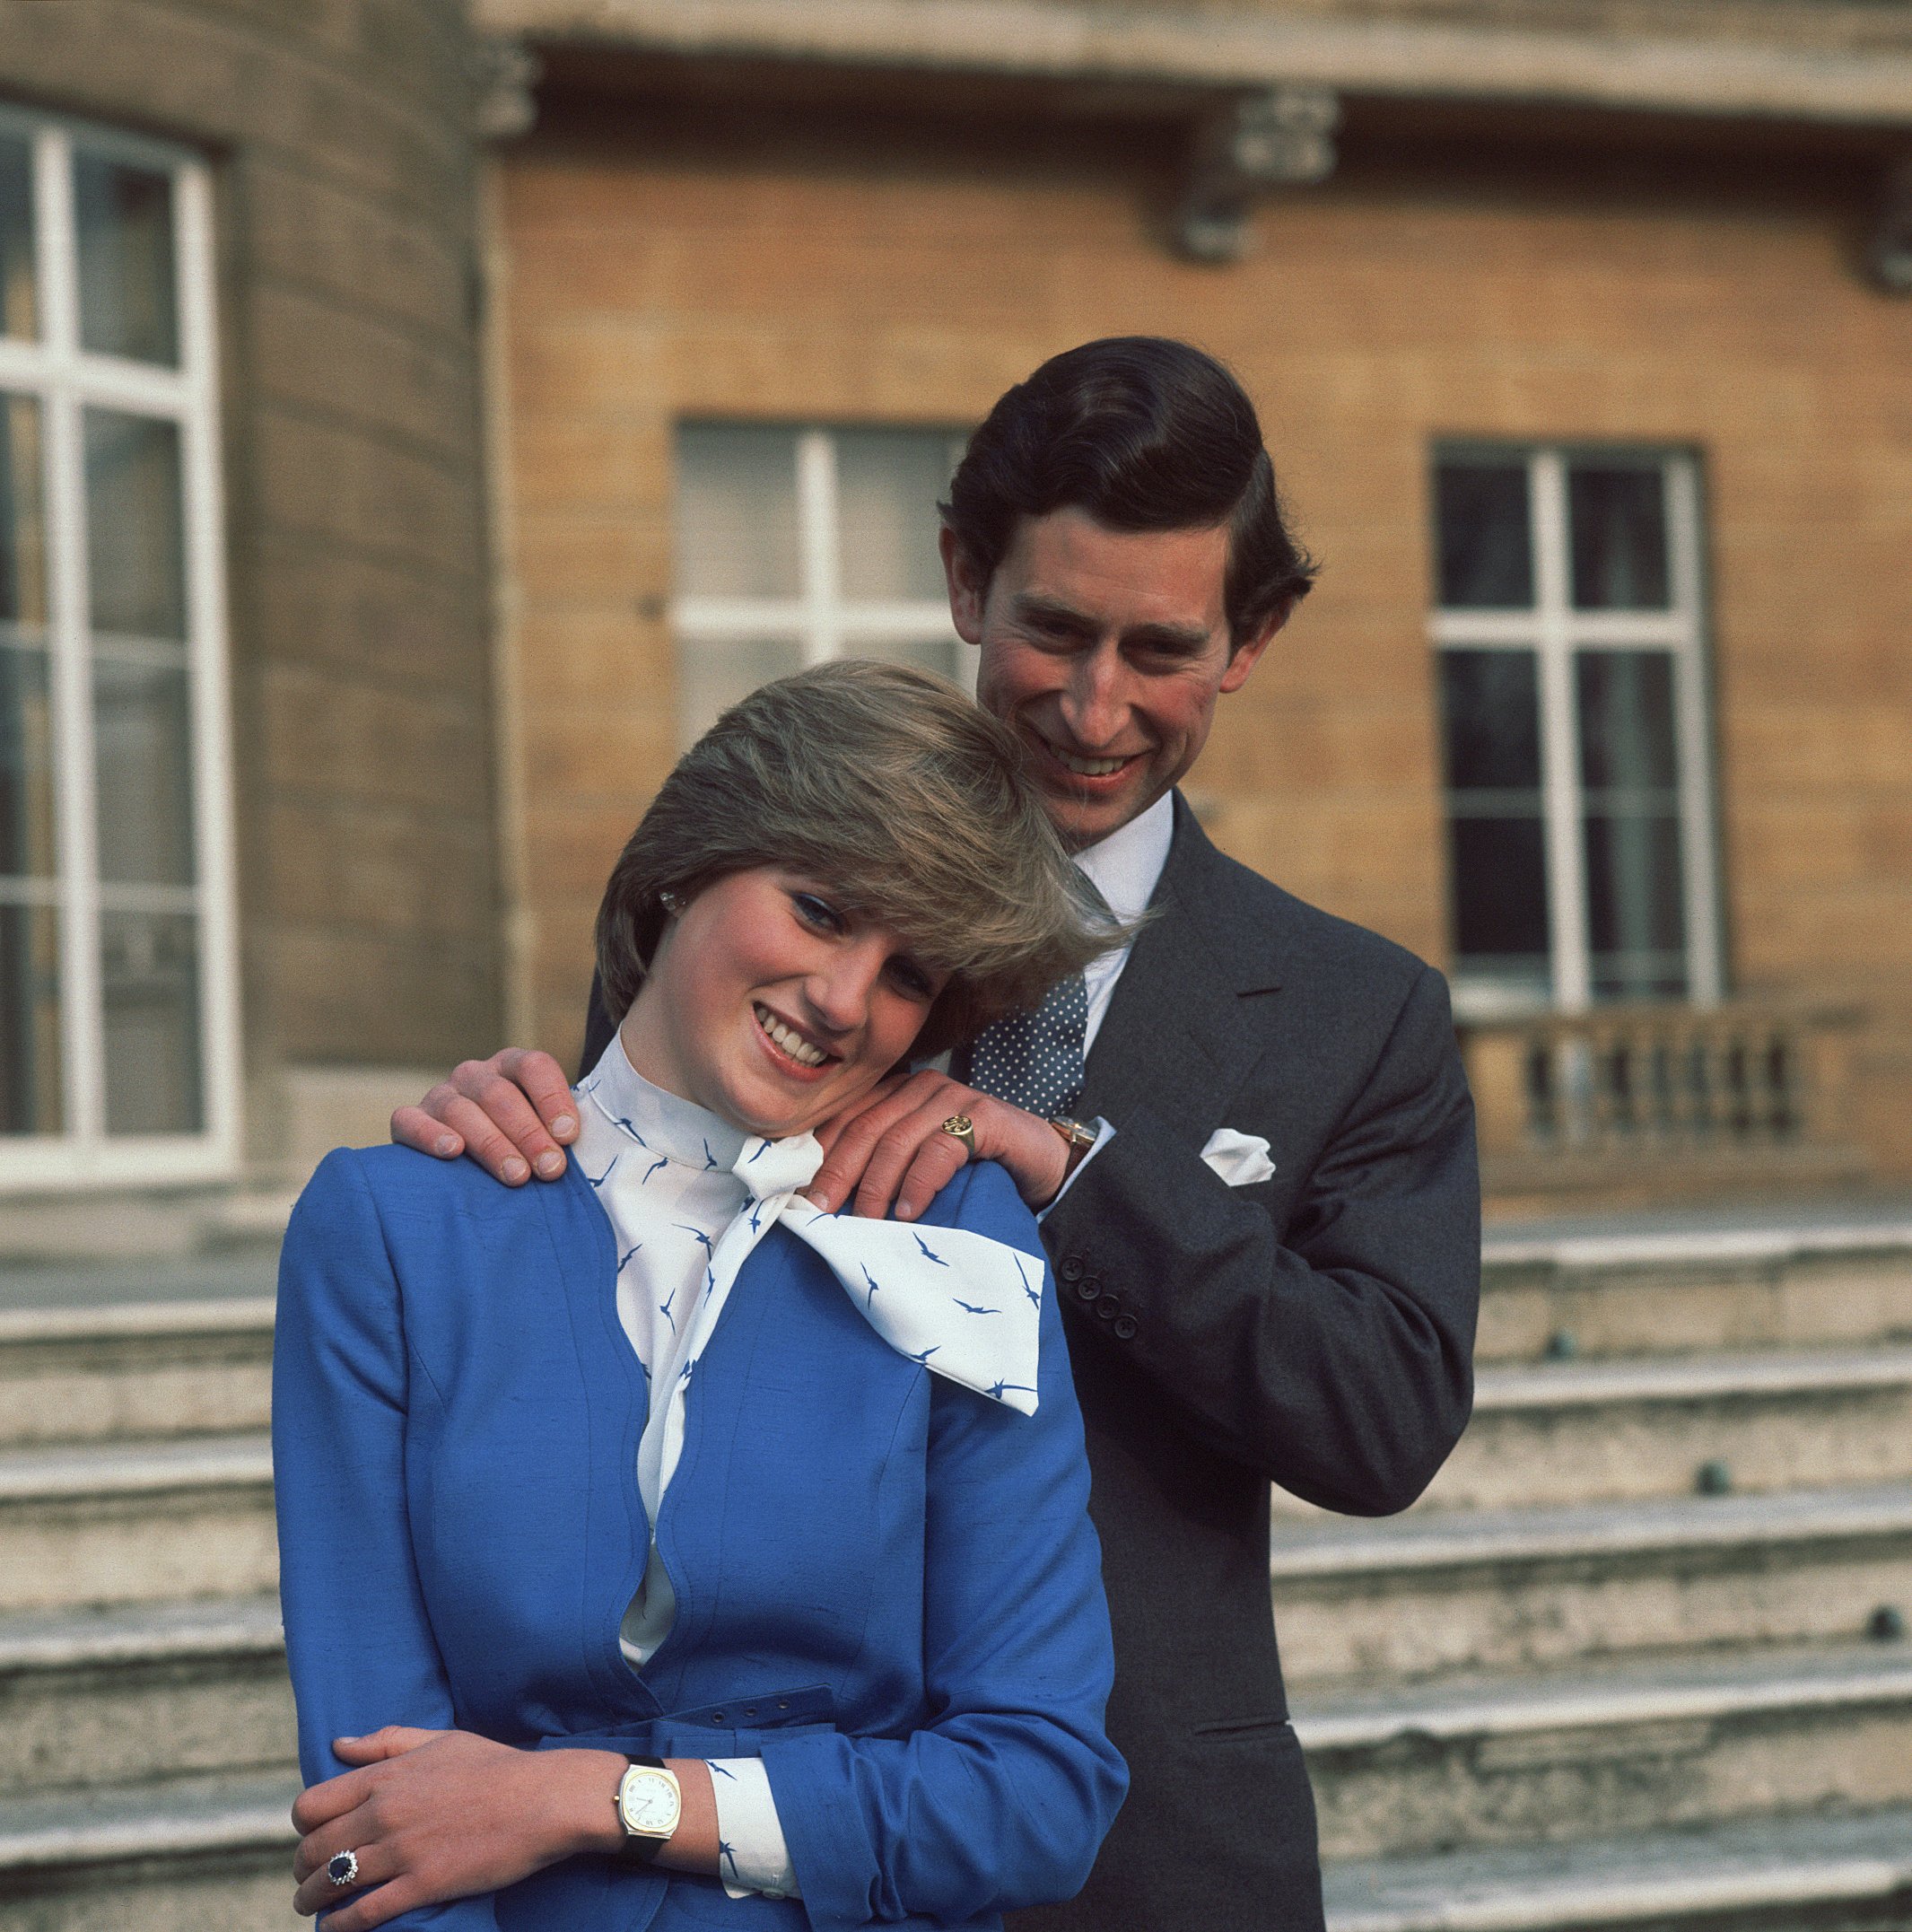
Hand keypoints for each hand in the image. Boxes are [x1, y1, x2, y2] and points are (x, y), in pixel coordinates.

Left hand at [290, 1727, 624, 1929]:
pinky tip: (335, 1927)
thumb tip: (338, 1745)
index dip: (303, 1827)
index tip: (312, 1836)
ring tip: (313, 1905)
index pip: (311, 1806)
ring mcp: (401, 1851)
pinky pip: (362, 1913)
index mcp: (386, 1776)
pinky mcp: (422, 1885)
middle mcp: (384, 1813)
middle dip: (302, 1868)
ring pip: (329, 1883)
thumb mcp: (441, 1740)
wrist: (544, 1800)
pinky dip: (339, 1925)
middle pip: (312, 1849)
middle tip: (308, 1876)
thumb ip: (386, 1741)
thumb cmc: (496, 1766)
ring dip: (311, 1900)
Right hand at [390, 1049, 577, 1184]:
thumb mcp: (546, 1131)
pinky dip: (430, 1135)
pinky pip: (411, 1121)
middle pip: (500, 1094)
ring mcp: (440, 1095)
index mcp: (512, 1066)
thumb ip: (561, 1132)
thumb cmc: (522, 1148)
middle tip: (550, 1169)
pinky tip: (451, 1151)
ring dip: (492, 1144)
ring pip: (462, 1111)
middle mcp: (475, 1074)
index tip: (568, 1136)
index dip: (552, 1098)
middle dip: (529, 1133)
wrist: (470, 1166)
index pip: (534, 1066)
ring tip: (516, 1176)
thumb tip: (577, 1146)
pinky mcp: (409, 1121)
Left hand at [806, 1070, 1070, 1220]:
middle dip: (838, 1173)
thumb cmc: (973, 1168)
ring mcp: (953, 1097)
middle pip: (865, 1128)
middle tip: (819, 1212)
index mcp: (898, 1093)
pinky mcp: (983, 1116)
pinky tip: (908, 1212)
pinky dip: (919, 1184)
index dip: (819, 1155)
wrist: (1042, 1162)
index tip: (799, 1194)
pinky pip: (939, 1150)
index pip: (847, 1118)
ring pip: (897, 1140)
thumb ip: (881, 1167)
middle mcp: (921, 1087)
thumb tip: (826, 1201)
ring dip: (875, 1187)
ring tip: (863, 1223)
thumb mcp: (918, 1163)